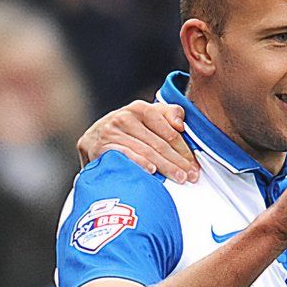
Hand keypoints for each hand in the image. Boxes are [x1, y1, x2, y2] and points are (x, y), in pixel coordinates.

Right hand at [77, 101, 199, 182]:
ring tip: (179, 178)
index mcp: (140, 108)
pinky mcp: (99, 146)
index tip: (195, 165)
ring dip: (164, 166)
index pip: (168, 131)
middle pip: (158, 143)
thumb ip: (168, 114)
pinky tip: (151, 171)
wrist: (92, 139)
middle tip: (191, 176)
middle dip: (178, 161)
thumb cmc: (126, 132)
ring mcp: (111, 131)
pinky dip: (138, 162)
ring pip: (145, 151)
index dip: (184, 149)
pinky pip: (124, 155)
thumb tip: (180, 124)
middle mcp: (124, 117)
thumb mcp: (146, 118)